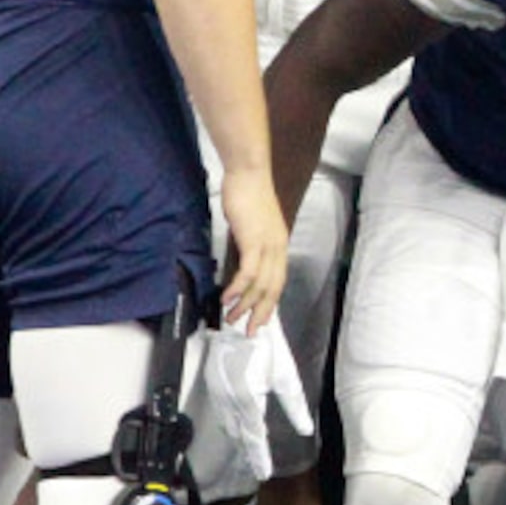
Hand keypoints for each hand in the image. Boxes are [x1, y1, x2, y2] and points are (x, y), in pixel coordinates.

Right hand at [195, 323, 308, 488]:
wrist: (238, 325)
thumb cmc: (266, 347)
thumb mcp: (286, 376)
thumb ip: (295, 406)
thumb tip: (306, 429)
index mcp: (249, 400)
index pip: (255, 437)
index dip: (260, 457)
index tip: (264, 473)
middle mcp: (230, 402)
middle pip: (241, 435)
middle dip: (250, 452)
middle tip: (259, 469)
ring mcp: (219, 395)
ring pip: (229, 426)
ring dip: (240, 441)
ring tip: (251, 455)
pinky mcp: (214, 387)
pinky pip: (222, 413)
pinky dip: (230, 426)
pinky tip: (236, 431)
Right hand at [219, 170, 288, 332]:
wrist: (248, 174)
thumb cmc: (247, 195)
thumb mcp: (251, 225)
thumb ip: (249, 245)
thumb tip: (239, 263)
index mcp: (279, 245)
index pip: (277, 281)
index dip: (268, 303)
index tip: (259, 319)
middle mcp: (278, 247)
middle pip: (273, 289)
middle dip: (260, 312)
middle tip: (249, 331)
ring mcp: (268, 244)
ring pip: (261, 284)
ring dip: (245, 305)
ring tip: (232, 318)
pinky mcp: (254, 239)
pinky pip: (248, 272)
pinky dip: (237, 288)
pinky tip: (227, 298)